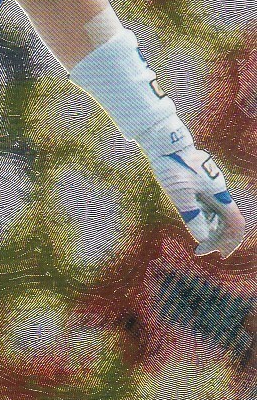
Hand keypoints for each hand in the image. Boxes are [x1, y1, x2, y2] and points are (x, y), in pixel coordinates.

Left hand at [144, 143, 245, 257]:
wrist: (164, 143)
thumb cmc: (172, 167)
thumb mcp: (180, 194)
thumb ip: (192, 216)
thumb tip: (203, 239)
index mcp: (218, 193)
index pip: (234, 222)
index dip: (231, 241)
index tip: (220, 255)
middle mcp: (218, 190)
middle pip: (227, 220)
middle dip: (218, 239)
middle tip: (200, 251)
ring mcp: (209, 186)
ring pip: (216, 213)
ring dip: (210, 229)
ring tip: (197, 243)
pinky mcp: (200, 183)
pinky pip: (208, 205)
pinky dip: (204, 218)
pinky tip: (193, 224)